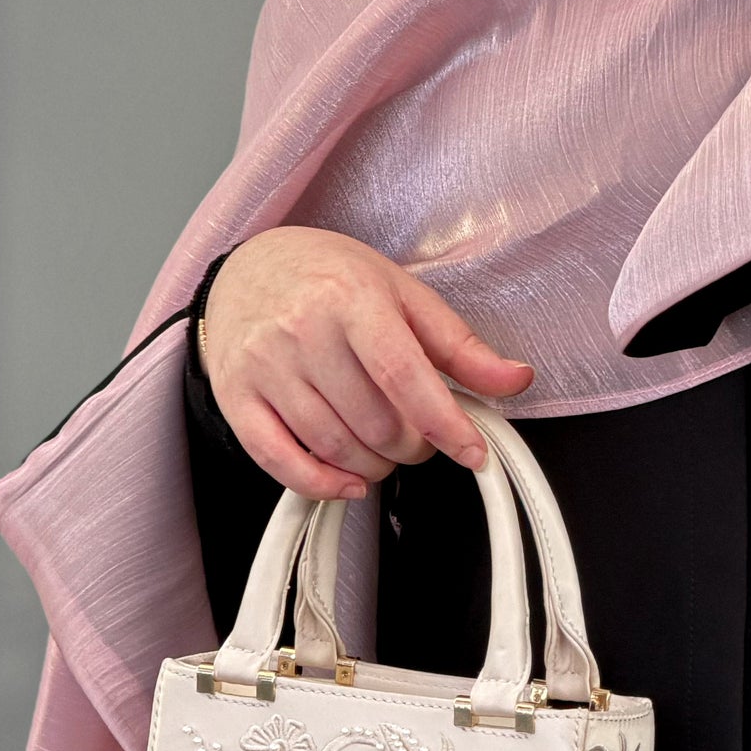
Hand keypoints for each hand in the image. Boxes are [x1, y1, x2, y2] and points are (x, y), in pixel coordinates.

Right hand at [200, 226, 533, 499]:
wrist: (251, 266)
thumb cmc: (332, 278)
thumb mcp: (404, 294)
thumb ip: (460, 345)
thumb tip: (515, 379)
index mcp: (353, 299)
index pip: (404, 375)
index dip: (445, 423)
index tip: (472, 451)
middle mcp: (304, 331)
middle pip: (373, 421)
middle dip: (413, 446)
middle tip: (422, 438)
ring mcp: (265, 366)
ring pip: (332, 446)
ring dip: (375, 466)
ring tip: (388, 450)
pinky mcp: (235, 396)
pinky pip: (277, 460)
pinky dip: (319, 484)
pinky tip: (348, 482)